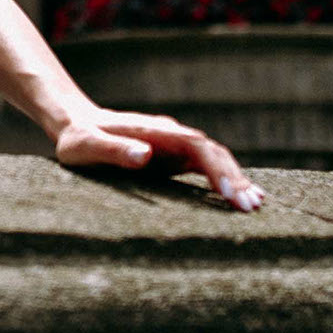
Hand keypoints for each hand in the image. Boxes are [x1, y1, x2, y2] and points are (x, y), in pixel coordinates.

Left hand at [52, 107, 265, 211]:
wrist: (76, 124)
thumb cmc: (78, 138)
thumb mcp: (86, 145)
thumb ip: (113, 150)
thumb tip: (145, 156)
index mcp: (154, 132)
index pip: (195, 146)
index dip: (216, 168)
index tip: (230, 193)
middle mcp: (170, 136)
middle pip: (212, 153)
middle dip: (234, 179)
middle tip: (252, 208)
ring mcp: (174, 147)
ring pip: (214, 160)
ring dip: (235, 180)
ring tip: (256, 206)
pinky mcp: (173, 158)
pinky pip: (205, 168)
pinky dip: (224, 181)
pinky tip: (241, 198)